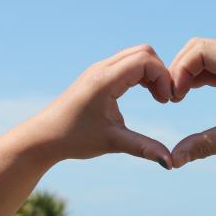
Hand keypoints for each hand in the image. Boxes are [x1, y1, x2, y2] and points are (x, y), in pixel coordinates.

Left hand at [34, 44, 173, 168]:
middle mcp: (102, 68)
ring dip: (151, 73)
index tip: (166, 102)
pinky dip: (141, 74)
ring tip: (157, 98)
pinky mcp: (97, 75)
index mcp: (105, 80)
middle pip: (143, 52)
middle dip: (160, 72)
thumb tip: (170, 163)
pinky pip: (126, 63)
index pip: (145, 61)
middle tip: (164, 99)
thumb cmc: (74, 138)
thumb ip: (144, 148)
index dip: (163, 78)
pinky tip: (144, 94)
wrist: (44, 137)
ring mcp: (99, 70)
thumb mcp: (112, 142)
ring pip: (136, 55)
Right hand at [169, 38, 215, 167]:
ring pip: (205, 54)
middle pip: (198, 47)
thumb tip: (173, 161)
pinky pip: (215, 63)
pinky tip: (189, 94)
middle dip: (179, 69)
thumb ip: (204, 146)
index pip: (199, 51)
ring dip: (187, 72)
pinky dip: (198, 76)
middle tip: (172, 98)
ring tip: (178, 99)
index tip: (174, 98)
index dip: (179, 71)